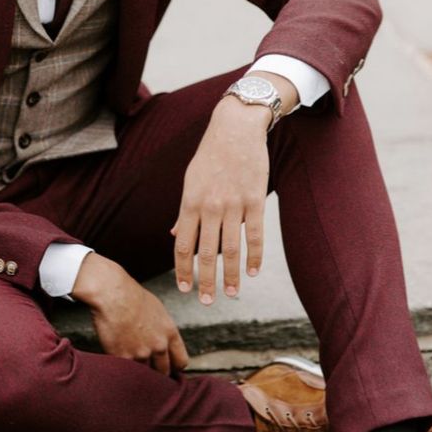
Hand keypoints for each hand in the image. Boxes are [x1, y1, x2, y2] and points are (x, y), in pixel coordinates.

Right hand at [71, 252, 188, 374]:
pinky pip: (125, 370)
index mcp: (169, 333)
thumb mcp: (157, 311)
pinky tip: (117, 359)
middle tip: (147, 368)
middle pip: (163, 372)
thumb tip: (162, 341)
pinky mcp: (123, 357)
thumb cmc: (132, 296)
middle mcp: (158, 346)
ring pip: (143, 374)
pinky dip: (121, 368)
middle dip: (155, 371)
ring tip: (129, 363)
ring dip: (137, 371)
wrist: (112, 294)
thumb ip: (162, 330)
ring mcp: (141, 353)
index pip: (181, 361)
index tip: (167, 366)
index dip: (173, 366)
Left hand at [171, 95, 271, 304]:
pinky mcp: (255, 200)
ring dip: (231, 276)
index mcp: (190, 202)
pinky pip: (255, 234)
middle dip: (205, 281)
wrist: (235, 129)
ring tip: (232, 294)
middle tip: (206, 302)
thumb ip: (185, 211)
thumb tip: (175, 235)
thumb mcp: (190, 181)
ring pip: (230, 249)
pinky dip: (254, 256)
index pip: (183, 245)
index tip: (184, 288)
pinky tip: (253, 272)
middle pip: (205, 253)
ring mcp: (233, 204)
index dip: (183, 269)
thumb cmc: (210, 156)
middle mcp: (209, 206)